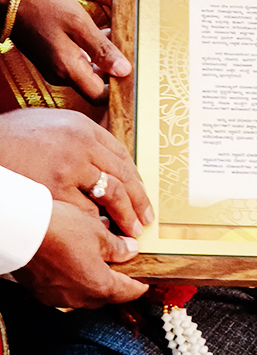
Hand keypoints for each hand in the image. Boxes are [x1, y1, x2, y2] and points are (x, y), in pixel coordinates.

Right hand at [0, 108, 152, 236]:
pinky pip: (86, 211)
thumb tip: (101, 152)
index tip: (140, 192)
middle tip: (145, 218)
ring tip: (130, 229)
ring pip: (110, 195)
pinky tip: (100, 231)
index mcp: (82, 127)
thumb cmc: (12, 138)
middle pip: (122, 175)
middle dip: (138, 200)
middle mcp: (81, 145)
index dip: (134, 178)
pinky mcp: (57, 191)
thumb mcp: (49, 123)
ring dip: (123, 215)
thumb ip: (77, 135)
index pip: (121, 154)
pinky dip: (96, 223)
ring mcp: (70, 168)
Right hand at [10, 0, 131, 99]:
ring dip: (102, 60)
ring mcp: (54, 69)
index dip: (118, 88)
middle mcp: (60, 75)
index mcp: (68, 69)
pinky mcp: (51, 60)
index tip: (132, 73)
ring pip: (87, 73)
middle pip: (95, 86)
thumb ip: (102, 49)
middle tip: (127, 51)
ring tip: (115, 37)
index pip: (100, 96)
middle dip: (112, 72)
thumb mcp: (78, 23)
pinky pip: (76, 64)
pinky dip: (90, 54)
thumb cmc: (42, 6)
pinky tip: (98, 34)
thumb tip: (124, 71)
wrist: (9, 0)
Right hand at [16, 200, 147, 308]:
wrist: (21, 231)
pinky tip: (71, 264)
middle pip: (106, 296)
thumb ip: (118, 246)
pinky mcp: (42, 292)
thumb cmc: (59, 230)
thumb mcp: (98, 232)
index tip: (144, 282)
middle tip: (122, 268)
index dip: (139, 285)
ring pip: (84, 294)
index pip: (127, 292)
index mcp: (99, 285)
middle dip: (116, 284)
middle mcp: (80, 298)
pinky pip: (65, 290)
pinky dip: (73, 280)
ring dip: (93, 282)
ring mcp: (59, 297)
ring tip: (95, 262)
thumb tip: (130, 250)